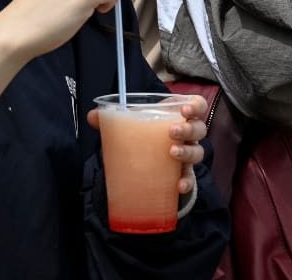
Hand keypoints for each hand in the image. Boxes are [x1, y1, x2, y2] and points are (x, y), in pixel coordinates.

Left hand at [87, 95, 207, 194]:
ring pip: (198, 152)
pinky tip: (178, 186)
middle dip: (188, 129)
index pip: (197, 105)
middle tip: (172, 132)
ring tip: (172, 153)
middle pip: (199, 129)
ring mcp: (188, 154)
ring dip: (187, 152)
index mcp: (179, 116)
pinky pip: (191, 178)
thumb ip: (113, 119)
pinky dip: (187, 182)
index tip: (185, 109)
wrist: (152, 161)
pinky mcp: (184, 174)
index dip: (195, 106)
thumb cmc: (147, 135)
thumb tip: (92, 115)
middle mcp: (189, 134)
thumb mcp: (134, 124)